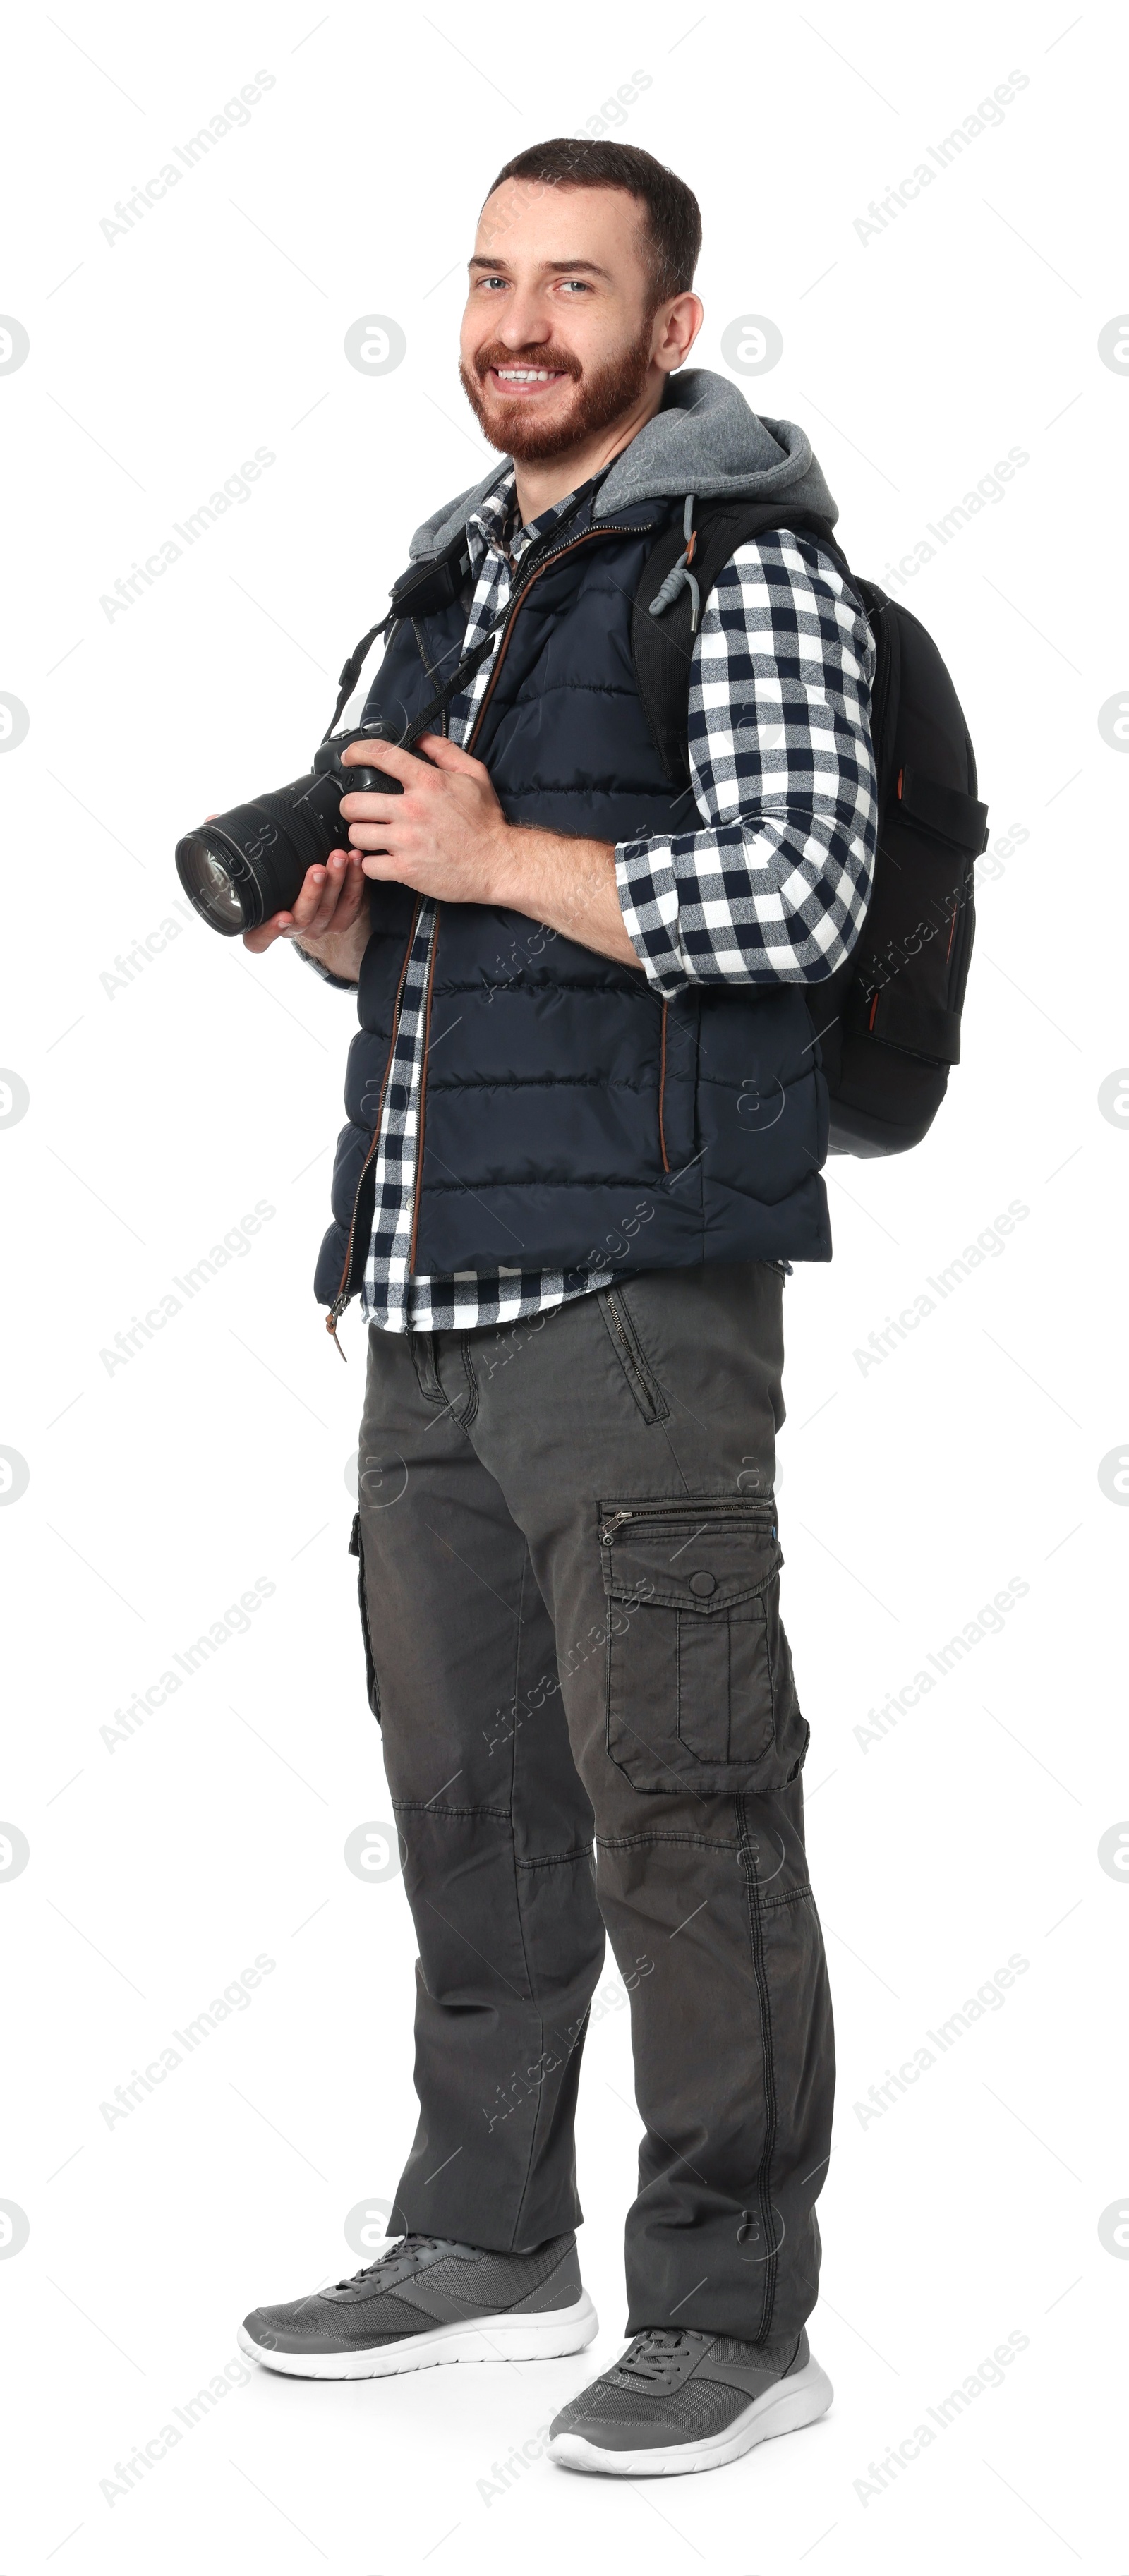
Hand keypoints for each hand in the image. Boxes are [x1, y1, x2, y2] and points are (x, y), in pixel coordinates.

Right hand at [240, 844, 368, 981]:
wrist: (311, 887)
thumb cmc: (275, 875)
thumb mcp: (252, 861)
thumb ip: (231, 845)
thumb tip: (212, 819)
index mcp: (262, 922)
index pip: (258, 940)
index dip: (269, 932)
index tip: (281, 915)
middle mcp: (291, 928)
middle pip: (303, 918)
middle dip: (312, 892)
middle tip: (318, 868)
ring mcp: (317, 925)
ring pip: (329, 911)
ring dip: (337, 882)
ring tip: (340, 856)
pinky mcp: (341, 919)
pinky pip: (351, 905)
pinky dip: (356, 881)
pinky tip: (356, 860)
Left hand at [339, 733, 510, 903]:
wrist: (498, 863)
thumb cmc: (486, 822)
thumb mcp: (474, 774)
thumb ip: (444, 751)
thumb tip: (421, 736)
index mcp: (428, 783)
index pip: (381, 756)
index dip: (357, 752)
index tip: (350, 757)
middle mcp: (413, 810)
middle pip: (354, 803)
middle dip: (351, 806)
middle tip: (360, 811)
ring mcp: (407, 841)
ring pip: (357, 835)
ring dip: (360, 836)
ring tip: (371, 837)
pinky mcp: (406, 870)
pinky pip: (369, 866)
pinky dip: (371, 865)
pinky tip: (380, 860)